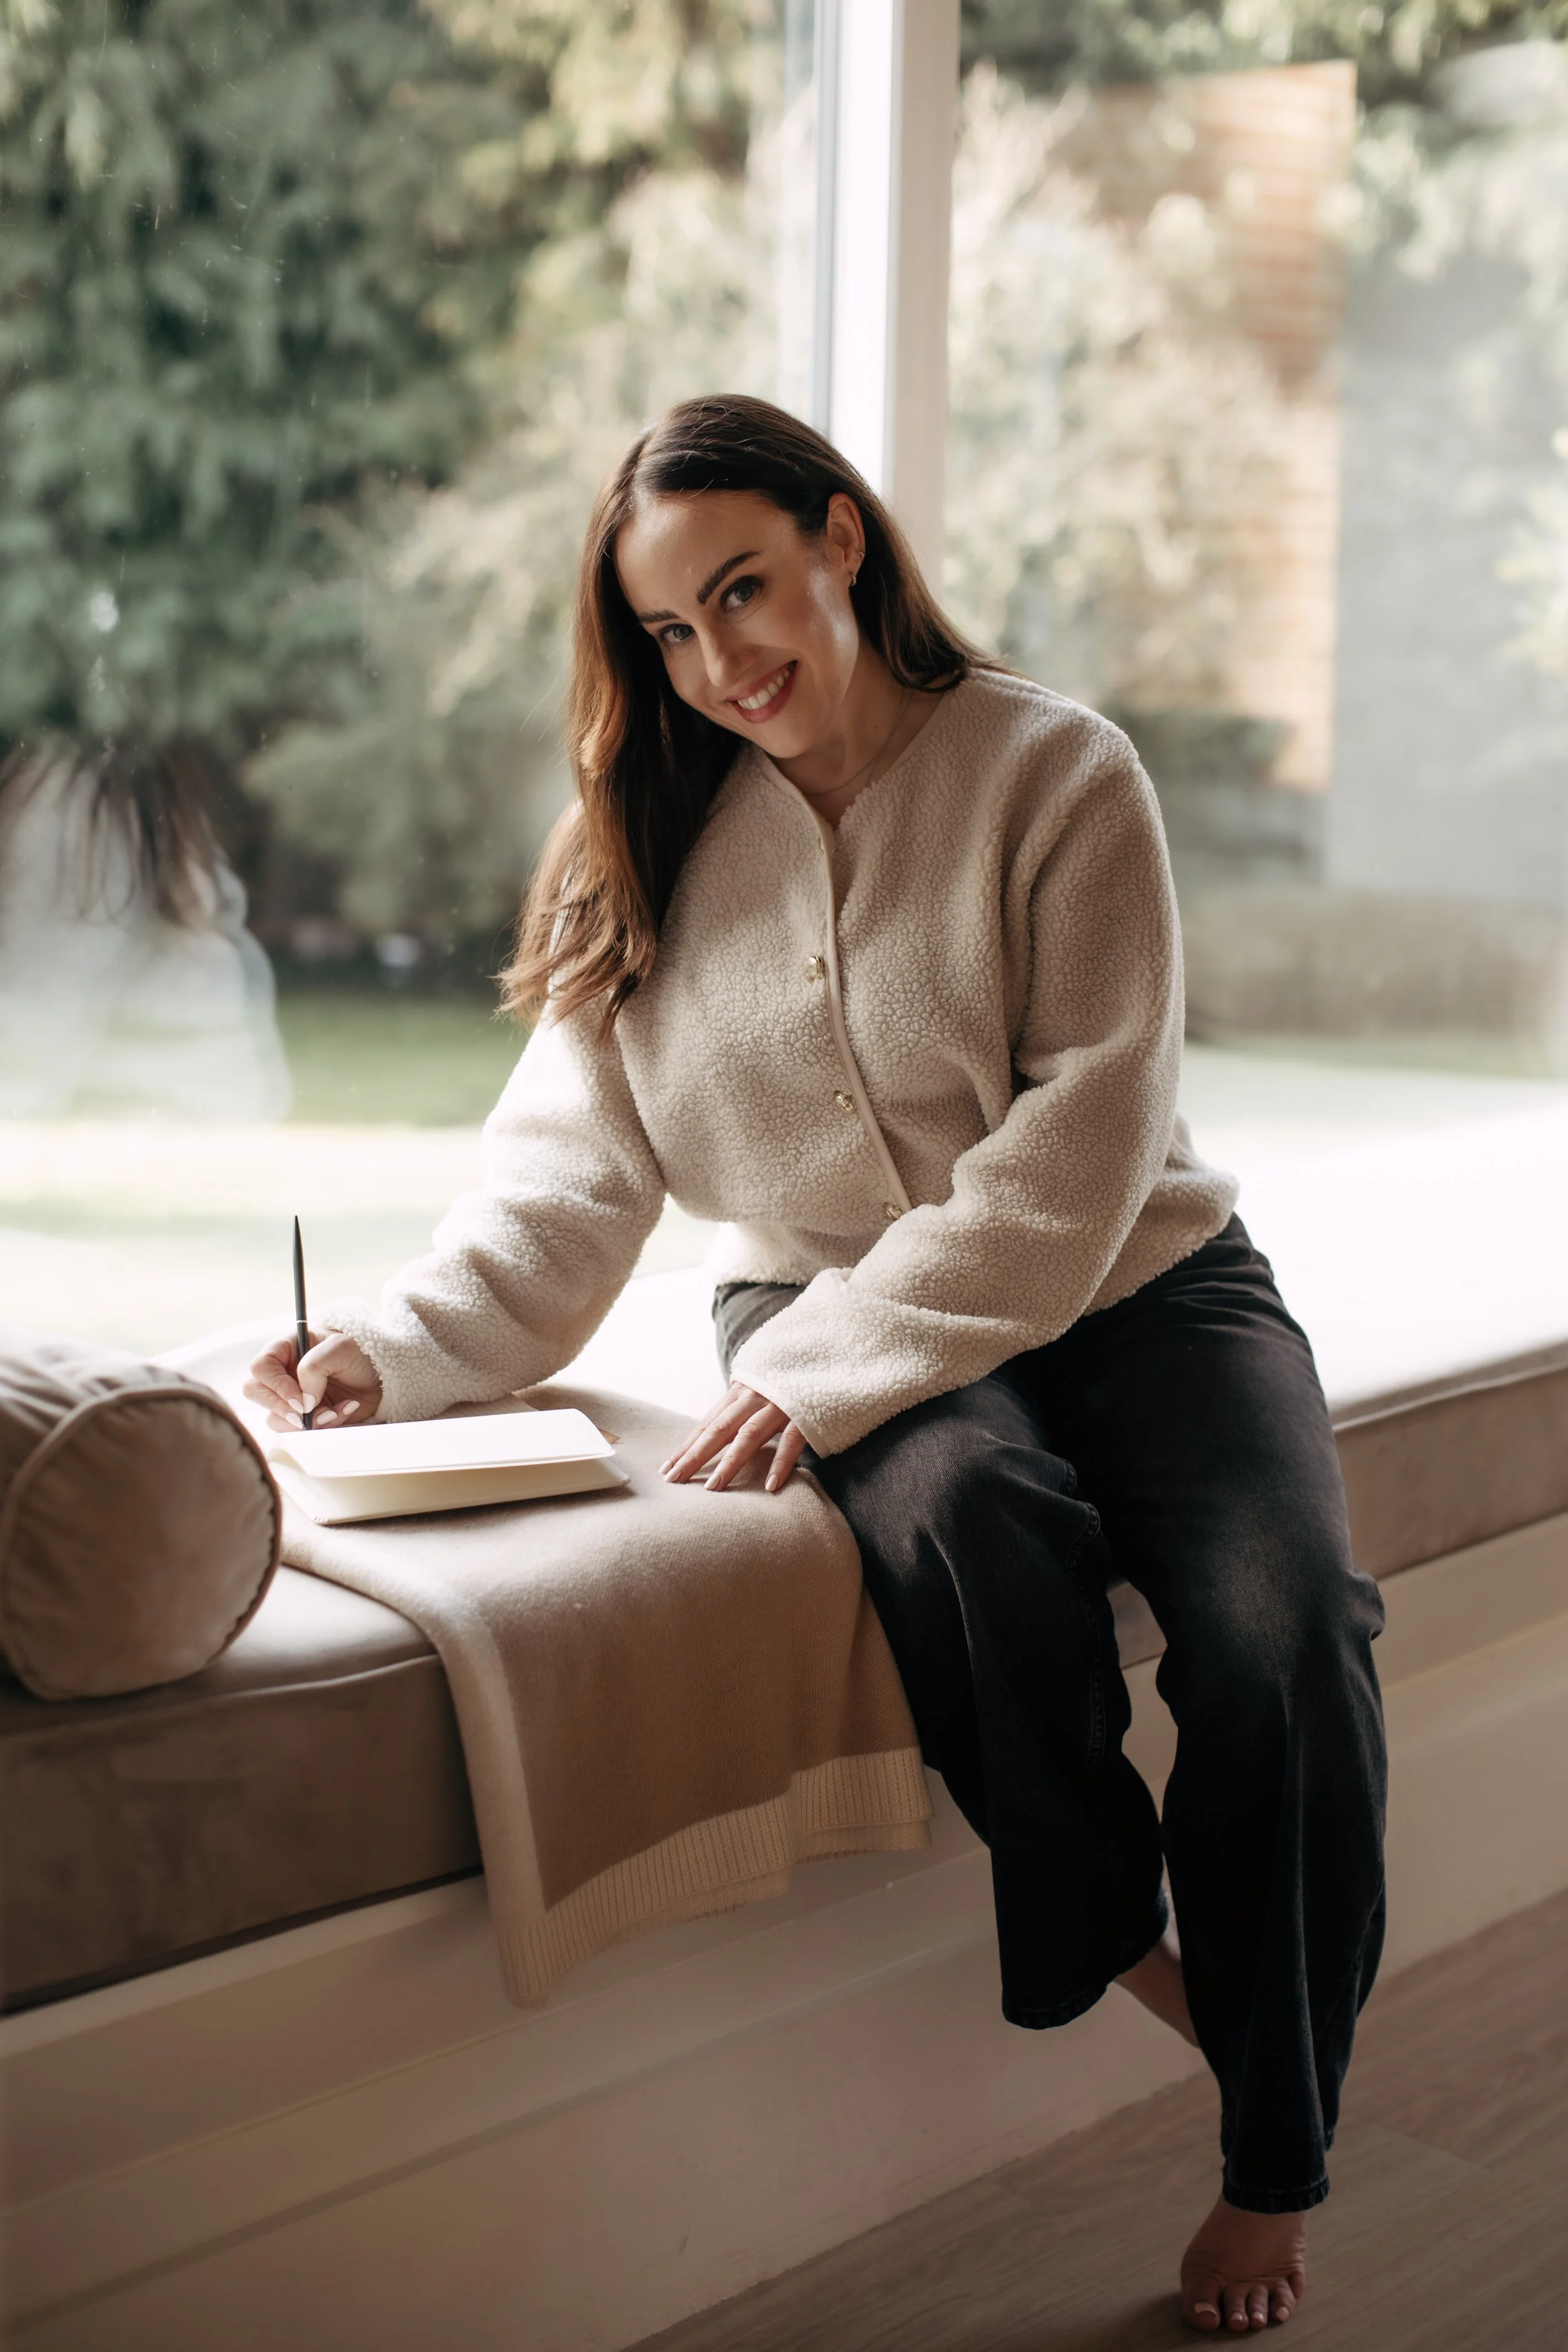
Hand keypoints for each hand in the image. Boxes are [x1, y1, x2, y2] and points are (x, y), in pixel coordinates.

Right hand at [244, 1330, 383, 1431]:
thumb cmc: (361, 1353)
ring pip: (274, 1417)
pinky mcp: (304, 1416)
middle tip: (307, 1414)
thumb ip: (315, 1366)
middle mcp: (283, 1372)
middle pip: (255, 1392)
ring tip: (335, 1410)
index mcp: (286, 1348)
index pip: (260, 1367)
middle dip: (281, 1408)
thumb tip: (303, 1400)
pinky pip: (298, 1430)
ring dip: (305, 1421)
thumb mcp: (341, 1348)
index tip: (300, 1399)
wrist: (383, 1376)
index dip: (275, 1384)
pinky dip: (322, 1426)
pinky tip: (343, 1412)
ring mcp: (291, 1396)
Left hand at [660, 1382, 808, 1494]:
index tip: (666, 1469)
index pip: (708, 1423)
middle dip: (694, 1456)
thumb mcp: (763, 1386)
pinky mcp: (807, 1413)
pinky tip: (769, 1486)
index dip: (686, 1446)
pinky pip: (792, 1440)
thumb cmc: (795, 1376)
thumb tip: (721, 1434)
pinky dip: (780, 1463)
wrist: (831, 1351)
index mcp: (742, 1390)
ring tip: (713, 1487)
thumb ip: (744, 1406)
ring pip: (748, 1434)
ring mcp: (781, 1403)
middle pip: (718, 1429)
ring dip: (729, 1462)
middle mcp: (755, 1395)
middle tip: (674, 1480)